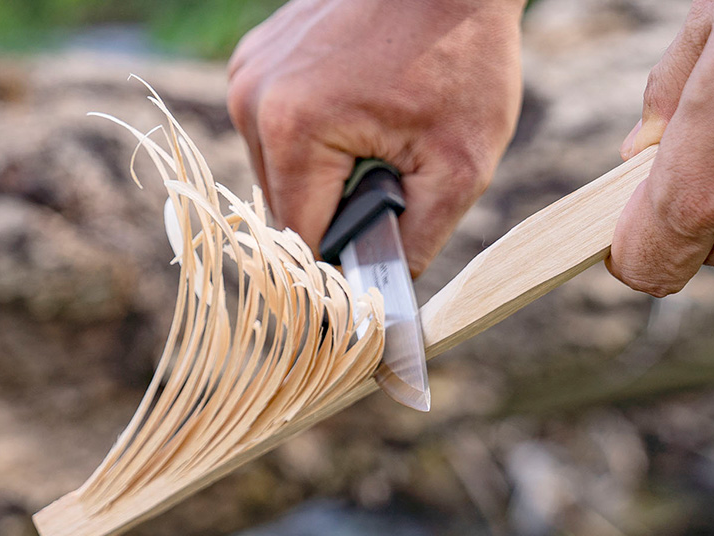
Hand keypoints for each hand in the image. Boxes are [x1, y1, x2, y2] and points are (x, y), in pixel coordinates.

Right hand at [228, 0, 524, 276]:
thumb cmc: (464, 56)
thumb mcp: (459, 167)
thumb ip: (414, 244)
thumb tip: (380, 300)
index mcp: (293, 130)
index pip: (300, 241)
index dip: (337, 270)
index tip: (369, 278)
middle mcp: (253, 99)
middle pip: (286, 209)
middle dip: (337, 216)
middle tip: (393, 187)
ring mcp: (249, 73)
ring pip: (280, 172)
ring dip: (325, 180)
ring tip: (380, 145)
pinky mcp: (258, 58)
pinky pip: (278, 130)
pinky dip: (315, 142)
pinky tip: (360, 115)